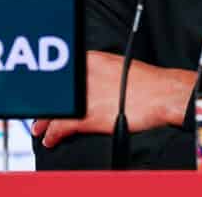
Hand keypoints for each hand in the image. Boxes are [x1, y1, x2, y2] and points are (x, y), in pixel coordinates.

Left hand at [31, 50, 195, 147]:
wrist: (162, 94)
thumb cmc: (148, 82)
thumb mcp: (119, 66)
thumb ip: (99, 72)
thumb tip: (92, 81)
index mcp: (92, 60)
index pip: (63, 71)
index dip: (52, 84)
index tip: (47, 92)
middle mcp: (84, 76)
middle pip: (56, 91)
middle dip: (45, 103)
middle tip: (39, 111)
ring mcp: (85, 96)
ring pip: (54, 109)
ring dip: (43, 120)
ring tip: (39, 128)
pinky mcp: (89, 116)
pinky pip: (62, 127)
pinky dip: (53, 135)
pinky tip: (51, 140)